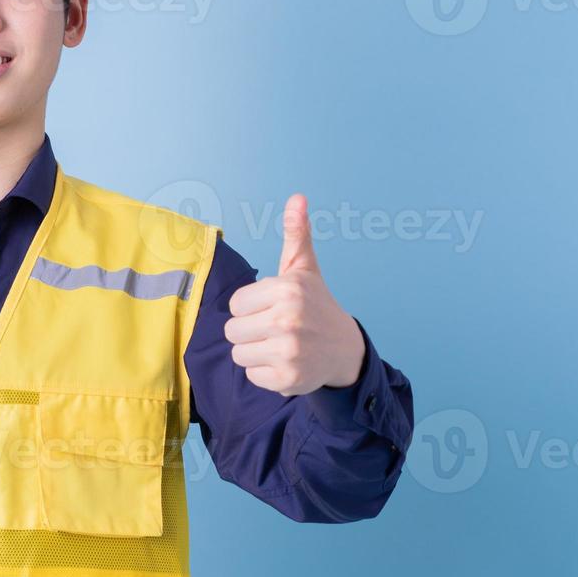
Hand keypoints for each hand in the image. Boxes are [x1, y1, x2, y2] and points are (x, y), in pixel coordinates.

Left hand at [224, 194, 364, 396]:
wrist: (345, 350)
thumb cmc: (316, 306)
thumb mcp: (304, 269)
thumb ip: (296, 234)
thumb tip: (297, 197)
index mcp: (287, 289)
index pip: (236, 304)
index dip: (251, 307)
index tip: (273, 307)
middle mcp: (288, 320)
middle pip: (232, 330)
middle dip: (250, 331)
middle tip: (276, 329)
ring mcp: (289, 351)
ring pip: (239, 354)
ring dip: (255, 352)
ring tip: (280, 345)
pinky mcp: (287, 379)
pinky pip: (251, 376)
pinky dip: (265, 373)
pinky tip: (285, 363)